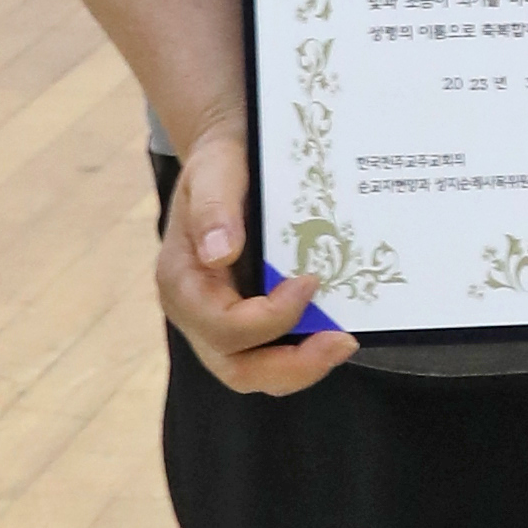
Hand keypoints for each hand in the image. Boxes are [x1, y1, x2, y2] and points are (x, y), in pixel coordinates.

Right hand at [156, 117, 356, 395]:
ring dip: (303, 366)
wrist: (227, 156)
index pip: (223, 326)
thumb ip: (214, 208)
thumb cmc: (219, 162)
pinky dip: (304, 351)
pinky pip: (273, 353)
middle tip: (343, 342)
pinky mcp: (248, 319)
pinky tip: (337, 328)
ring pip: (258, 372)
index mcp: (182, 281)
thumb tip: (219, 253)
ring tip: (344, 341)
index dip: (271, 317)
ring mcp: (221, 322)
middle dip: (293, 366)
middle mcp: (197, 312)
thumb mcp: (214, 168)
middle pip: (238, 369)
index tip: (310, 282)